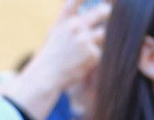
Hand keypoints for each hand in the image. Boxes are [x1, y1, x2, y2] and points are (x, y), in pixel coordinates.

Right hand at [0, 0, 108, 119]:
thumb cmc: (50, 56)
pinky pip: (102, 52)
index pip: (77, 1)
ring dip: (101, 39)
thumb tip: (88, 8)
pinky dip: (96, 57)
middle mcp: (75, 27)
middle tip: (108, 15)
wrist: (45, 77)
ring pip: (104, 33)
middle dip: (107, 13)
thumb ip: (68, 18)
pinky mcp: (92, 54)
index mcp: (65, 20)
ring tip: (90, 48)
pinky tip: (85, 63)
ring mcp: (84, 40)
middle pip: (102, 12)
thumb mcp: (55, 32)